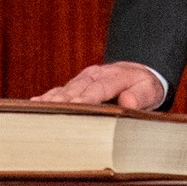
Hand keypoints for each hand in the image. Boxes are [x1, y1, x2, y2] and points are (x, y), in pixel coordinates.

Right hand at [34, 62, 165, 110]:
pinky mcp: (77, 83)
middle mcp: (96, 74)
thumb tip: (127, 102)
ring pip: (67, 88)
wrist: (139, 74)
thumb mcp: (150, 91)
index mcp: (115, 76)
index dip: (86, 97)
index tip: (74, 105)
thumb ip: (140, 97)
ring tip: (38, 109)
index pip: (99, 88)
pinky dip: (49, 96)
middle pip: (78, 88)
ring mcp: (85, 77)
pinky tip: (36, 103)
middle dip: (65, 100)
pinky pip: (62, 89)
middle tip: (51, 111)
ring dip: (53, 99)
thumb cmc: (145, 87)